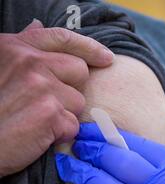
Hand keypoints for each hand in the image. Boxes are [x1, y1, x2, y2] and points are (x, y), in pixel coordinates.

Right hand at [0, 20, 113, 175]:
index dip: (89, 47)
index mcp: (15, 48)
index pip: (62, 38)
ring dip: (64, 115)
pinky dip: (60, 135)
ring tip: (36, 121)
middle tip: (46, 103)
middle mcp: (30, 63)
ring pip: (78, 101)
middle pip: (80, 71)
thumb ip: (22, 49)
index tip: (107, 58)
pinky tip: (38, 135)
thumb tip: (37, 25)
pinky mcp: (50, 114)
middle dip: (71, 89)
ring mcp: (42, 87)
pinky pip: (73, 125)